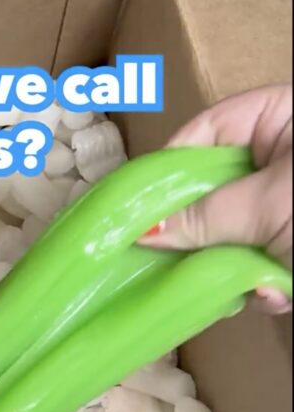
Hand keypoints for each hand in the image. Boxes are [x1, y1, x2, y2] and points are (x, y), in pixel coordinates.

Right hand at [140, 84, 291, 312]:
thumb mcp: (269, 204)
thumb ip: (203, 216)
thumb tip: (144, 231)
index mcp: (279, 118)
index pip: (203, 134)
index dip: (166, 171)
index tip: (134, 208)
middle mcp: (280, 156)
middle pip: (209, 189)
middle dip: (197, 230)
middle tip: (169, 254)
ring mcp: (286, 203)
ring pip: (229, 230)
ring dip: (230, 265)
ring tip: (243, 284)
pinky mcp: (293, 243)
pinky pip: (256, 258)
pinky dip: (262, 282)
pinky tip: (274, 293)